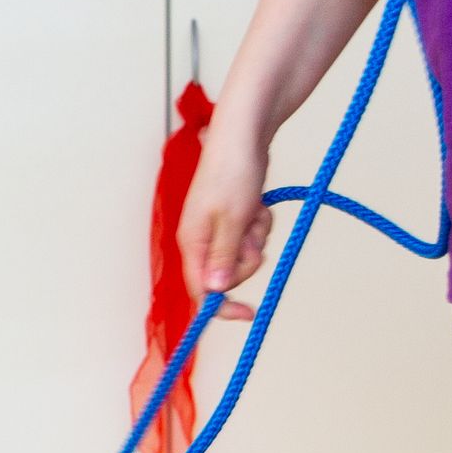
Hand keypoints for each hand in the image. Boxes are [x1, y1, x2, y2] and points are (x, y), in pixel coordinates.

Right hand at [176, 114, 279, 297]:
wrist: (243, 138)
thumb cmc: (232, 173)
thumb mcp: (231, 220)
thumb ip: (223, 257)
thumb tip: (214, 292)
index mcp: (193, 242)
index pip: (201, 290)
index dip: (222, 307)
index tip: (248, 314)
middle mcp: (201, 239)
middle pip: (226, 275)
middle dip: (246, 260)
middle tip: (253, 236)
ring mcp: (217, 228)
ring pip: (242, 254)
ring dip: (256, 238)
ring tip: (254, 213)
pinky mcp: (232, 218)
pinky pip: (250, 236)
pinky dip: (259, 225)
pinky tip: (257, 205)